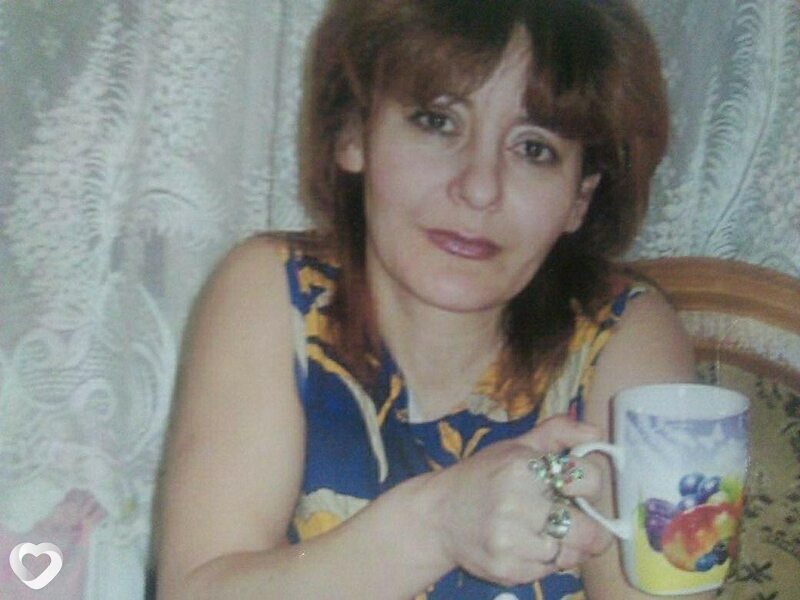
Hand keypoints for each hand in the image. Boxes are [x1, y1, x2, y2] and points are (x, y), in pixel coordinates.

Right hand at [428, 416, 611, 586]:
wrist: (439, 515)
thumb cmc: (483, 475)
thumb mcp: (516, 445)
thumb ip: (558, 433)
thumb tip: (597, 433)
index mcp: (524, 467)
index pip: (589, 480)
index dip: (589, 486)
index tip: (574, 489)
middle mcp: (517, 504)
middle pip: (588, 531)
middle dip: (588, 528)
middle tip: (574, 521)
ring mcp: (511, 541)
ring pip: (571, 555)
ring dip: (565, 546)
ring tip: (543, 532)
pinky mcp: (507, 570)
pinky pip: (549, 572)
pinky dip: (544, 562)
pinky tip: (525, 546)